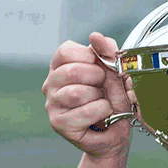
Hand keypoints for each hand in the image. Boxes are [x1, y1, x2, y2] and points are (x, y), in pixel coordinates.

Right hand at [42, 32, 135, 157]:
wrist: (117, 131)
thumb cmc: (113, 99)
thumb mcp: (115, 72)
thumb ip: (107, 51)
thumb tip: (95, 36)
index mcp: (61, 66)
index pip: (65, 51)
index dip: (89, 57)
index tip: (101, 68)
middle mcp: (51, 83)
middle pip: (71, 71)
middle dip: (97, 78)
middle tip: (104, 87)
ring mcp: (52, 104)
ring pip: (76, 93)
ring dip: (99, 97)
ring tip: (103, 102)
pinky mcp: (58, 123)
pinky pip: (83, 112)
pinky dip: (101, 111)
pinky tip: (104, 113)